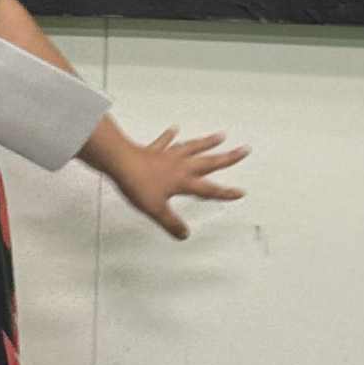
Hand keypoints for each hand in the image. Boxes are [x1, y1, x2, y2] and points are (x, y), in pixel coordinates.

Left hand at [113, 128, 249, 240]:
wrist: (120, 162)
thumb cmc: (137, 183)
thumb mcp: (156, 210)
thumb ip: (171, 223)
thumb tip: (184, 233)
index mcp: (183, 182)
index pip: (209, 189)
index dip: (225, 193)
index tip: (240, 192)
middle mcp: (180, 166)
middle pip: (209, 162)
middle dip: (228, 157)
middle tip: (244, 150)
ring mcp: (168, 156)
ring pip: (193, 147)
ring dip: (207, 142)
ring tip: (220, 136)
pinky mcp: (154, 151)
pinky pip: (166, 142)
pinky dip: (171, 137)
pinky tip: (175, 131)